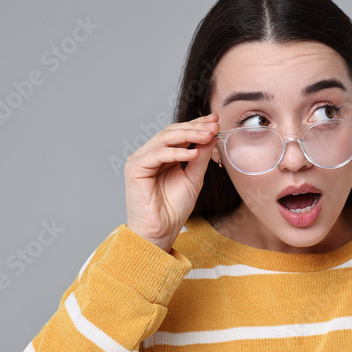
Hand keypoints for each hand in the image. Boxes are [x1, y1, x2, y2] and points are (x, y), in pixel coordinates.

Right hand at [123, 113, 217, 250]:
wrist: (160, 231)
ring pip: (164, 138)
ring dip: (188, 135)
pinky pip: (157, 154)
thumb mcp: (194, 178)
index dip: (197, 125)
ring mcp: (141, 159)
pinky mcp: (135, 168)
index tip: (216, 120)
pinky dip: (176, 152)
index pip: (180, 133)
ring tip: (208, 135)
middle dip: (195, 127)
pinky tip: (193, 153)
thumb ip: (200, 158)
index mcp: (162, 155)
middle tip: (214, 124)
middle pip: (172, 132)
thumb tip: (211, 137)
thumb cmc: (174, 208)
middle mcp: (150, 154)